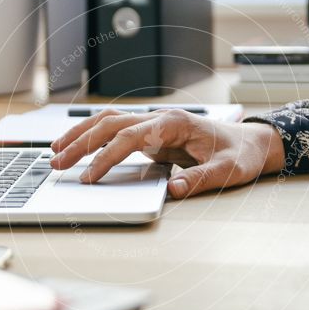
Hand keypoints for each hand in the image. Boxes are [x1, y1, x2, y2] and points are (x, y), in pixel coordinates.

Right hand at [49, 109, 284, 198]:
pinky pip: (117, 130)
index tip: (90, 177)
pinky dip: (94, 136)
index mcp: (176, 124)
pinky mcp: (153, 134)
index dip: (107, 157)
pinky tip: (78, 147)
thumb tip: (172, 190)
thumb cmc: (240, 155)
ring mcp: (155, 124)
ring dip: (81, 135)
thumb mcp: (227, 171)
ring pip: (109, 121)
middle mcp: (161, 119)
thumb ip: (200, 180)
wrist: (252, 143)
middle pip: (111, 124)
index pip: (131, 138)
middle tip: (56, 163)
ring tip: (56, 152)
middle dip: (81, 143)